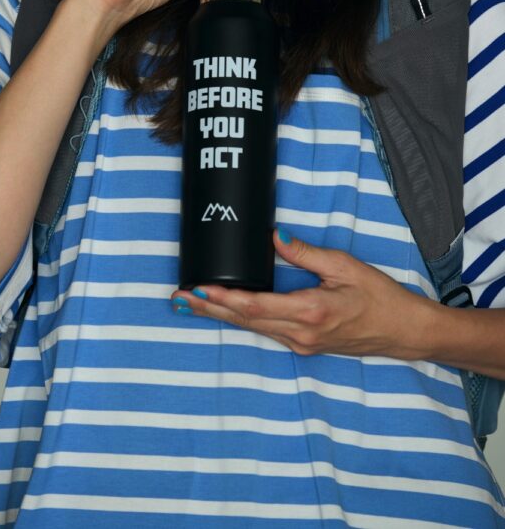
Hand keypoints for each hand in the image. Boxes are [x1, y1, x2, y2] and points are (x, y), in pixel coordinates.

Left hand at [170, 229, 429, 360]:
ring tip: (191, 305)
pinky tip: (225, 311)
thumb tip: (274, 237)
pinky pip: (266, 330)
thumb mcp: (344, 266)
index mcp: (311, 311)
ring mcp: (302, 343)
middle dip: (210, 309)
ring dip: (221, 315)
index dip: (224, 299)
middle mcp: (301, 333)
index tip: (199, 290)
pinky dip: (242, 319)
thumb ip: (306, 253)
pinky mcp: (304, 344)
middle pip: (246, 321)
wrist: (403, 331)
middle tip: (179, 299)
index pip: (256, 306)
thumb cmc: (379, 296)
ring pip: (252, 328)